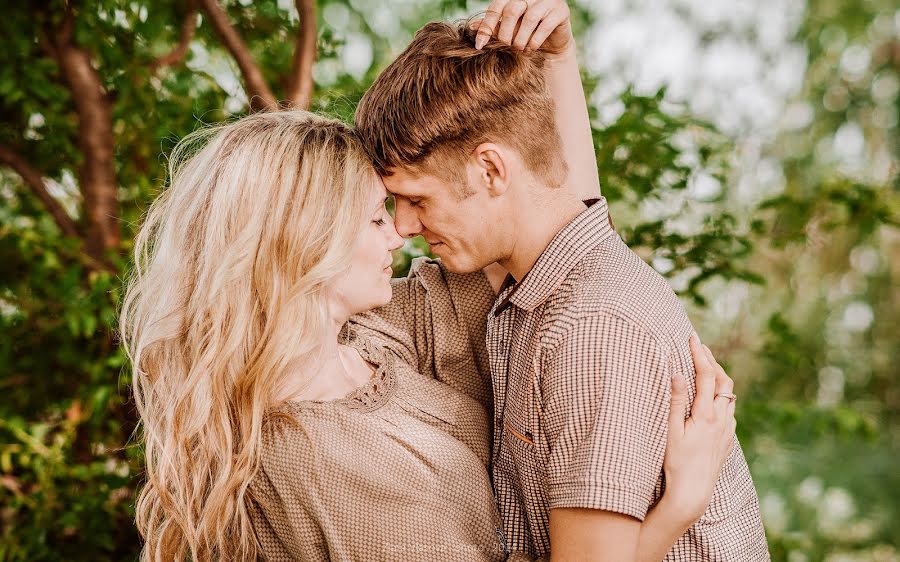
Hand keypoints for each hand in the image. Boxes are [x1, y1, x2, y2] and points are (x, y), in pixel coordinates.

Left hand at [473, 0, 573, 56]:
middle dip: (506, 34)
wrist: (551, 43)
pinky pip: (544, 26)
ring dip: (521, 39)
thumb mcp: (507, 31)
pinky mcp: (560, 11)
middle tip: (506, 47)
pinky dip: (535, 41)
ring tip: (519, 50)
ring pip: (529, 19)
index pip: (496, 7)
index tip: (479, 45)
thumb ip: (491, 27)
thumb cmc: (525, 35)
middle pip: (512, 10)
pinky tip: (531, 49)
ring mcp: (546, 1)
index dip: (486, 26)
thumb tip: (471, 27)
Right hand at [661, 334, 736, 523]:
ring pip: (730, 395)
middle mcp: (721, 419)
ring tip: (707, 367)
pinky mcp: (728, 440)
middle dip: (712, 361)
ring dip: (719, 377)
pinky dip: (722, 396)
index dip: (699, 354)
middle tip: (700, 348)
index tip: (693, 337)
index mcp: (705, 414)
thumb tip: (678, 374)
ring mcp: (727, 430)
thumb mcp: (671, 431)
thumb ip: (675, 401)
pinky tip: (713, 399)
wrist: (693, 492)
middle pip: (724, 380)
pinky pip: (730, 410)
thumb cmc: (676, 463)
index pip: (706, 375)